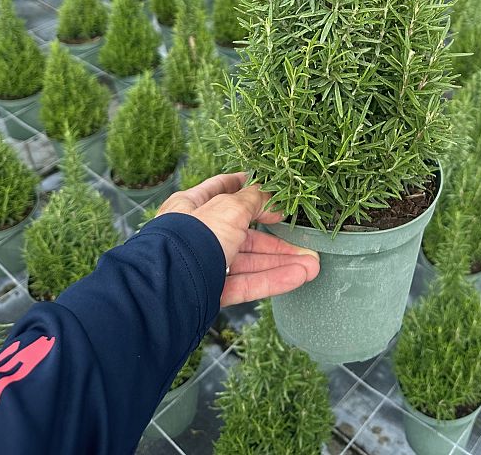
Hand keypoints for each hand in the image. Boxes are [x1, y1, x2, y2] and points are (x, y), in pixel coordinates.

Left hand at [157, 173, 319, 306]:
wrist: (169, 288)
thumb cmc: (193, 238)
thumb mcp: (229, 207)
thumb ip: (253, 199)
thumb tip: (269, 193)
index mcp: (192, 206)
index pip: (222, 190)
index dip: (247, 188)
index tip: (271, 191)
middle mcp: (197, 235)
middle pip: (244, 232)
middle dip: (277, 238)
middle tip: (304, 241)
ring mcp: (204, 264)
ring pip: (249, 262)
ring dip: (281, 262)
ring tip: (312, 266)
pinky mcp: (210, 292)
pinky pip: (245, 284)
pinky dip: (271, 281)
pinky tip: (297, 277)